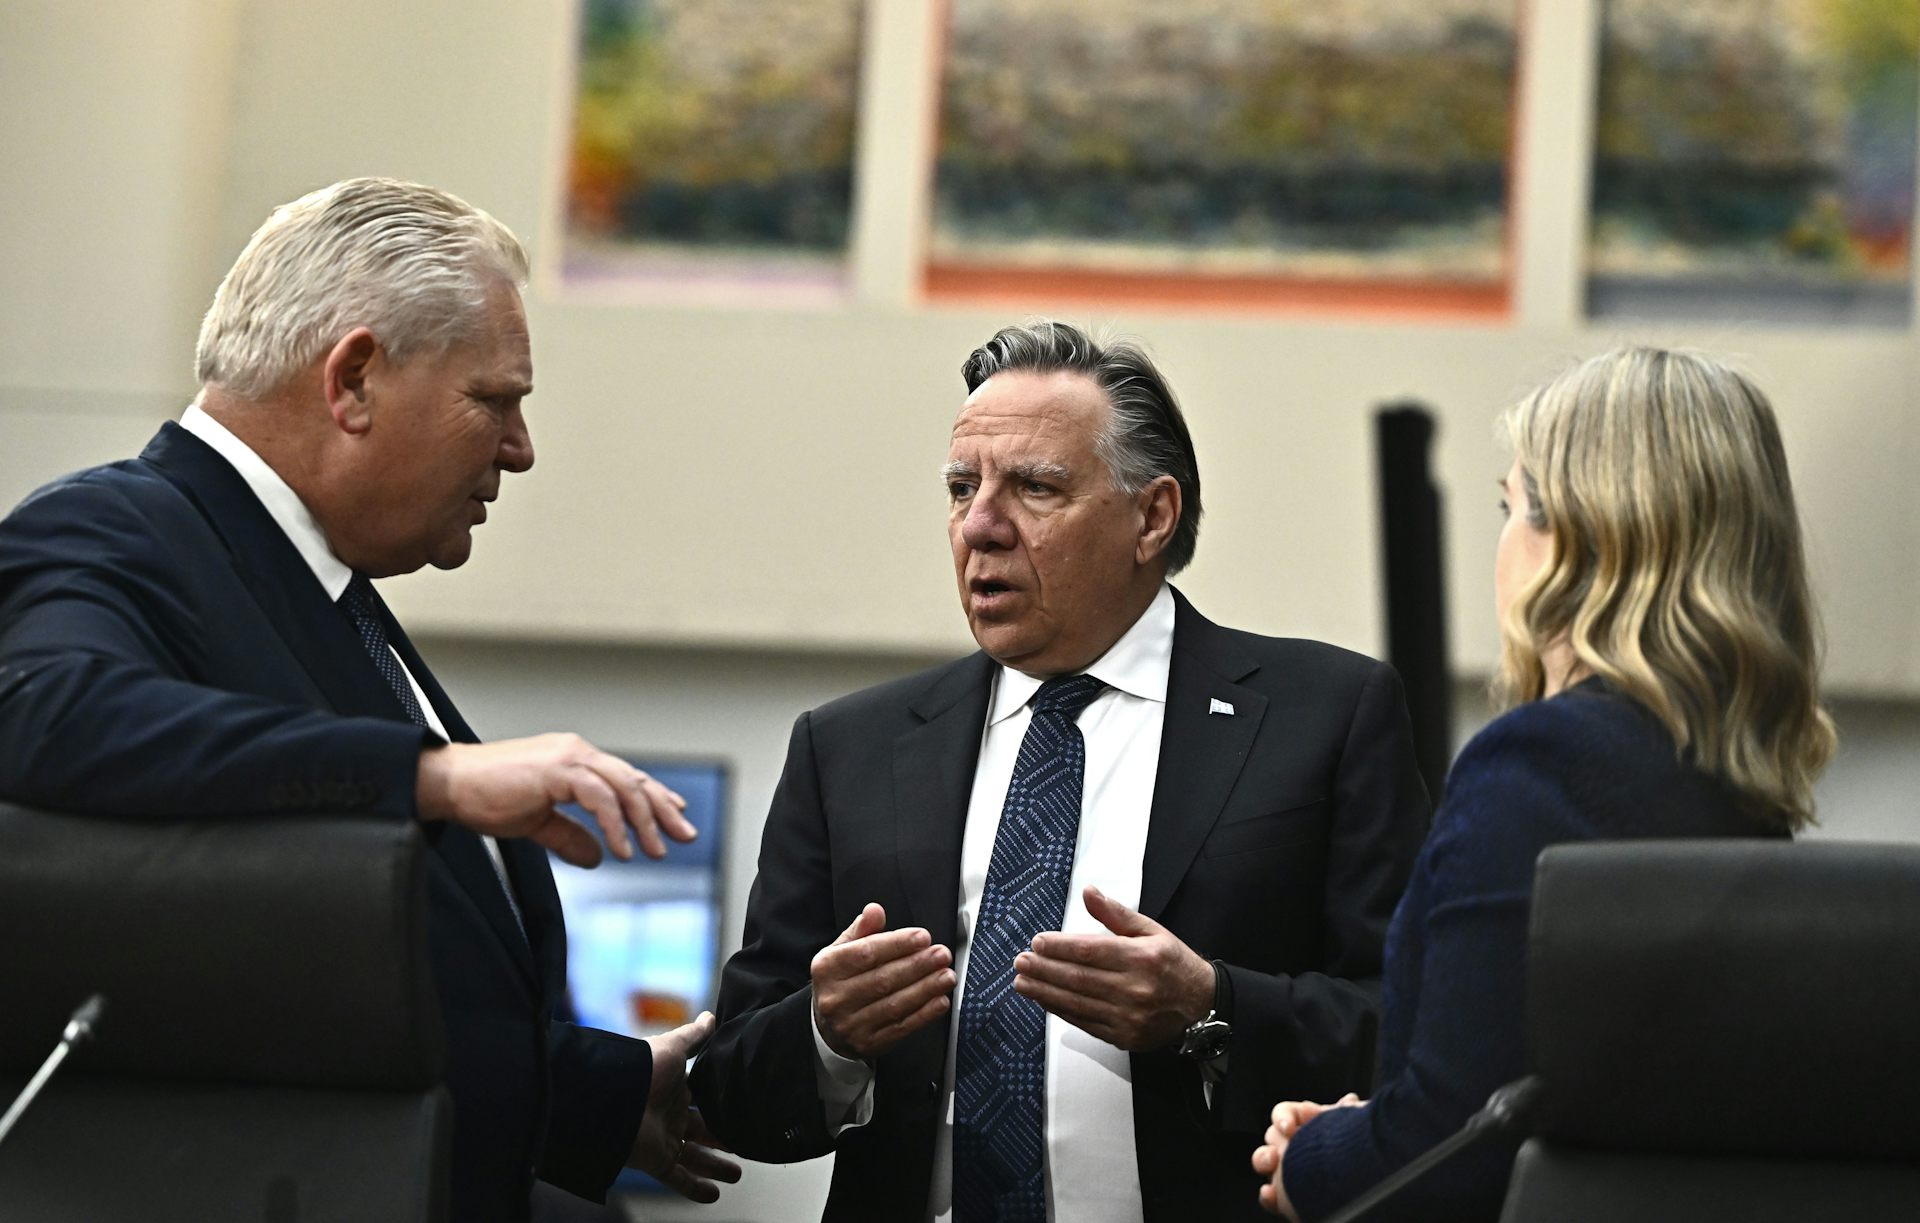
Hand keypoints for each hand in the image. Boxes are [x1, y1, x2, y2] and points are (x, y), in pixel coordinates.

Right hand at [414, 734, 694, 866]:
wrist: (449, 784)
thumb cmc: (484, 797)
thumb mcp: (536, 822)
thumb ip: (569, 836)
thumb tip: (596, 857)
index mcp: (574, 758)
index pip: (625, 777)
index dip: (653, 796)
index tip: (675, 815)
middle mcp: (577, 752)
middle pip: (633, 780)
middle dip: (661, 809)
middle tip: (684, 835)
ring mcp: (568, 757)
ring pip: (623, 787)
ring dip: (643, 821)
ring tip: (654, 851)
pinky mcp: (558, 769)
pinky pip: (600, 798)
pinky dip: (615, 825)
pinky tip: (621, 849)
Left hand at [630, 1012, 742, 1202]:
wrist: (613, 1097)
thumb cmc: (642, 1068)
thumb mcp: (673, 1047)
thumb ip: (694, 1037)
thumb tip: (711, 1017)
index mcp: (675, 1090)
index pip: (703, 1101)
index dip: (721, 1107)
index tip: (742, 1111)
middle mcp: (671, 1116)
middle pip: (703, 1132)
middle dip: (722, 1141)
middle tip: (744, 1145)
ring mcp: (664, 1140)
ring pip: (695, 1158)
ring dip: (715, 1167)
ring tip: (737, 1175)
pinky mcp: (656, 1160)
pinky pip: (678, 1178)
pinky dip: (695, 1188)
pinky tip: (714, 1195)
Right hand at [811, 903, 955, 1059]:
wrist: (826, 1028)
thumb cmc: (840, 982)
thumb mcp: (841, 952)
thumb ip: (861, 930)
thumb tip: (875, 910)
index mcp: (827, 968)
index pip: (865, 953)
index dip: (897, 944)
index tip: (922, 937)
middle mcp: (835, 998)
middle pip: (882, 979)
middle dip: (917, 965)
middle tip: (941, 954)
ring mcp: (851, 1024)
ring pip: (894, 1005)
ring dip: (926, 989)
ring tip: (947, 975)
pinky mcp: (868, 1043)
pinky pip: (901, 1028)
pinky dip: (924, 1014)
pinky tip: (940, 1000)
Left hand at [1011, 885, 1213, 1051]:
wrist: (1202, 1007)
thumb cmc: (1175, 964)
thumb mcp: (1152, 931)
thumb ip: (1116, 914)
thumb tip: (1088, 892)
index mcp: (1142, 957)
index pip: (1091, 951)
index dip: (1060, 947)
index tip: (1037, 942)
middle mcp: (1135, 988)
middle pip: (1079, 978)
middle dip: (1044, 969)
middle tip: (1020, 961)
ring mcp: (1128, 1016)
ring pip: (1077, 1002)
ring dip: (1045, 992)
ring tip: (1022, 981)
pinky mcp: (1123, 1036)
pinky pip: (1085, 1022)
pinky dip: (1060, 1010)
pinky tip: (1044, 999)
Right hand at [1252, 1095, 1361, 1217]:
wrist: (1367, 1181)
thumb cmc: (1360, 1149)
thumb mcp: (1356, 1126)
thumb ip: (1349, 1113)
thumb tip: (1350, 1100)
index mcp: (1307, 1123)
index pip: (1284, 1113)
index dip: (1282, 1118)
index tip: (1288, 1127)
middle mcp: (1294, 1144)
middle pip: (1271, 1135)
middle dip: (1273, 1141)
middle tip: (1280, 1150)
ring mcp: (1289, 1168)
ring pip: (1264, 1161)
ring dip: (1264, 1160)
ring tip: (1274, 1163)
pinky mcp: (1288, 1195)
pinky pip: (1270, 1196)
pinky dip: (1268, 1195)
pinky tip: (1272, 1194)